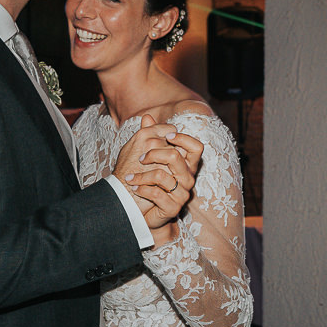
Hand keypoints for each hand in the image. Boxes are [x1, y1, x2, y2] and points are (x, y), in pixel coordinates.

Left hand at [114, 115, 203, 229]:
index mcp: (185, 165)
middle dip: (154, 154)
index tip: (166, 136)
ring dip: (141, 176)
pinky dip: (141, 189)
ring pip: (162, 176)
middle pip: (176, 157)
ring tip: (129, 178)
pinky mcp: (173, 208)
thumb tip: (146, 117)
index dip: (183, 139)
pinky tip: (134, 188)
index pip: (196, 148)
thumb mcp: (146, 157)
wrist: (141, 209)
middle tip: (140, 158)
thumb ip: (148, 137)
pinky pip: (156, 194)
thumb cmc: (146, 181)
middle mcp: (188, 179)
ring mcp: (182, 194)